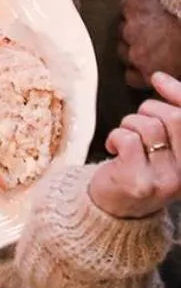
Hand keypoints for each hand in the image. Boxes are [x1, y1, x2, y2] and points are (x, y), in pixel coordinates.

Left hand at [90, 71, 180, 219]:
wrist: (113, 210)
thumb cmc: (137, 168)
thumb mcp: (162, 145)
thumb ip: (169, 116)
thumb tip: (160, 78)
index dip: (178, 94)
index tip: (158, 79)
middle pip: (172, 118)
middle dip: (147, 110)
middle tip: (135, 126)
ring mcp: (163, 180)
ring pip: (147, 126)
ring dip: (129, 124)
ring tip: (124, 142)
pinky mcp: (138, 181)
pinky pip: (127, 138)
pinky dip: (115, 136)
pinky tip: (113, 149)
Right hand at [119, 0, 180, 89]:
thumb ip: (171, 75)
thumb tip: (170, 78)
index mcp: (149, 72)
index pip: (131, 78)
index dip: (139, 71)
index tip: (145, 65)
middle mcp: (134, 53)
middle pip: (125, 54)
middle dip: (135, 49)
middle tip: (150, 42)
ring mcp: (129, 29)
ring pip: (123, 31)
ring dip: (133, 29)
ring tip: (149, 24)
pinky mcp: (129, 7)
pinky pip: (124, 9)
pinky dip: (133, 9)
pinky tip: (146, 8)